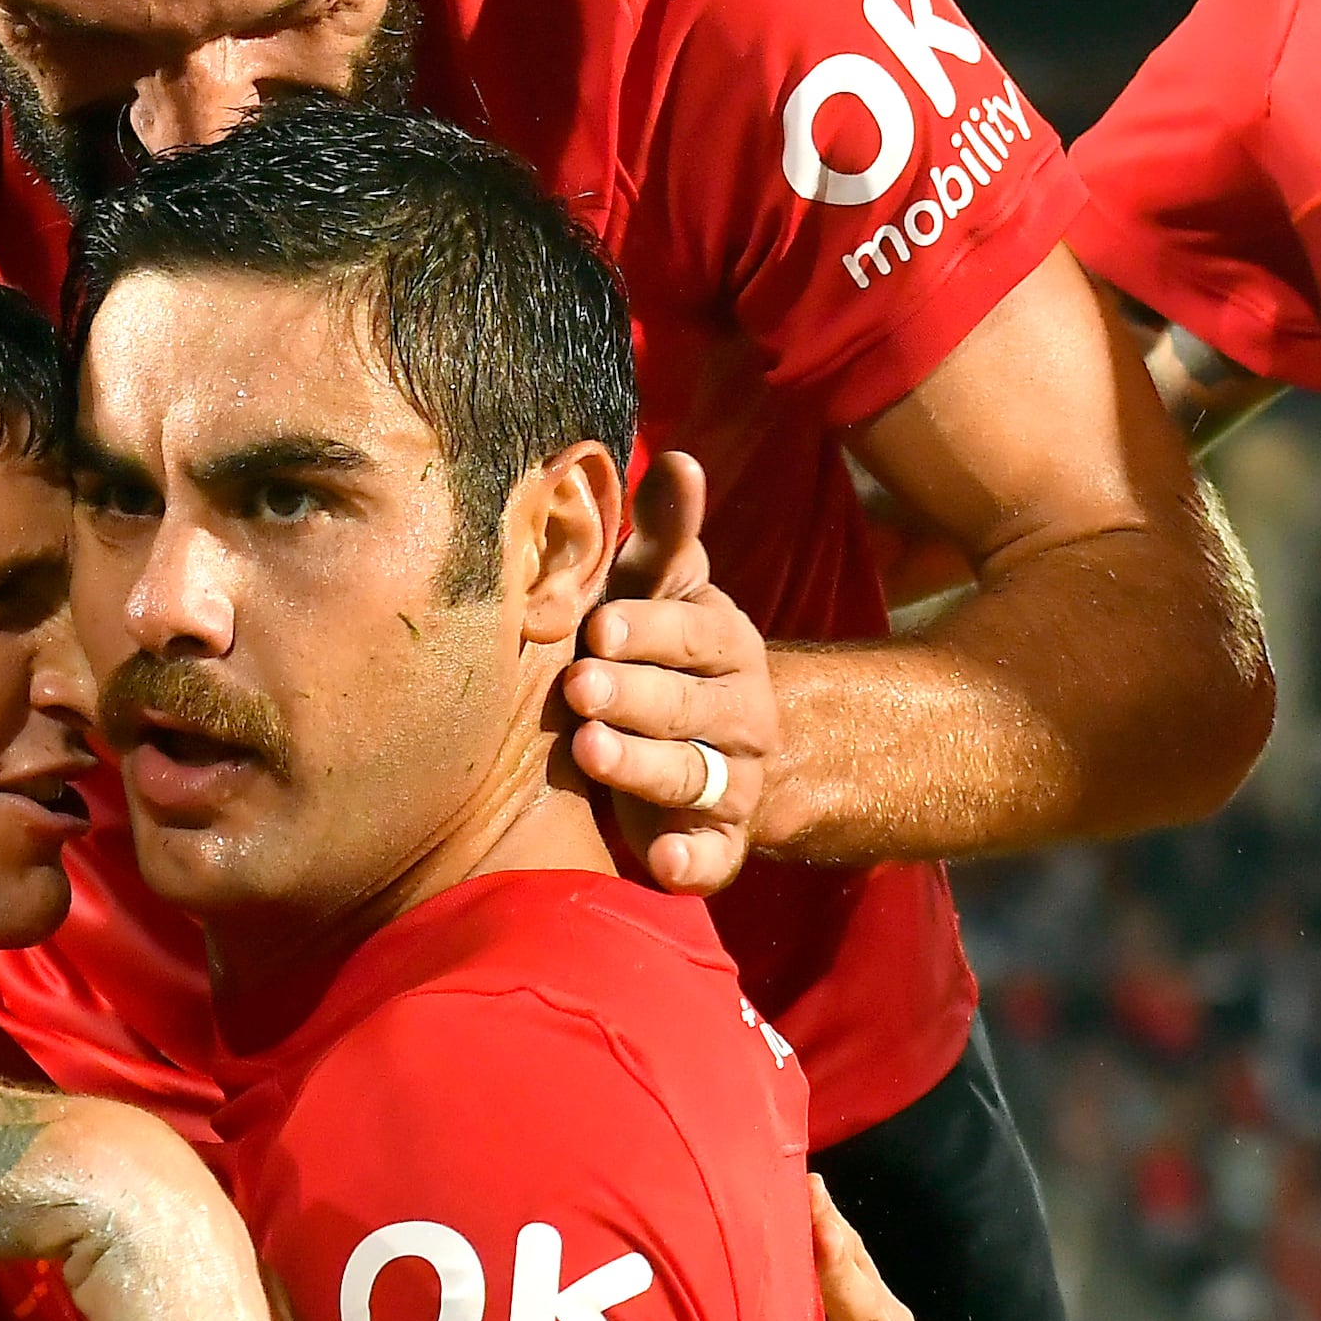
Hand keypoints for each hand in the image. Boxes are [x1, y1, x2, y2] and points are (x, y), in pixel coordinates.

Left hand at [567, 450, 780, 892]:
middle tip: (580, 686)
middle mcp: (740, 712)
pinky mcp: (719, 842)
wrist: (720, 748)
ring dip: (645, 768)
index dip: (651, 630)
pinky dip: (690, 863)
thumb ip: (666, 534)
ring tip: (593, 752)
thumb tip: (678, 458)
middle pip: (690, 706)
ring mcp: (734, 781)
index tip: (600, 627)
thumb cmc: (660, 651)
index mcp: (723, 643)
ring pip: (695, 776)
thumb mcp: (662, 591)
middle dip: (636, 697)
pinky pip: (712, 859)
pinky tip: (661, 863)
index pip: (695, 632)